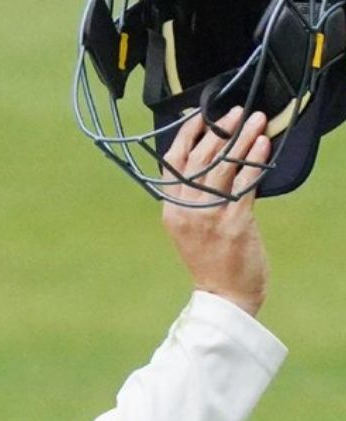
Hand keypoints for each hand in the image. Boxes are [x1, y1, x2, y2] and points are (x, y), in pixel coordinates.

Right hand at [161, 107, 270, 316]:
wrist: (223, 295)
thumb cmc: (209, 260)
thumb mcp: (188, 227)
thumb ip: (192, 198)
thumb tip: (210, 160)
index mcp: (170, 209)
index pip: (173, 163)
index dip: (187, 136)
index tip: (201, 115)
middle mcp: (185, 211)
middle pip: (198, 160)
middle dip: (219, 131)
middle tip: (237, 112)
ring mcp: (208, 217)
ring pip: (222, 168)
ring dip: (240, 139)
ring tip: (255, 119)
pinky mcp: (233, 224)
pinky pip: (244, 185)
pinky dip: (254, 162)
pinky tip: (262, 145)